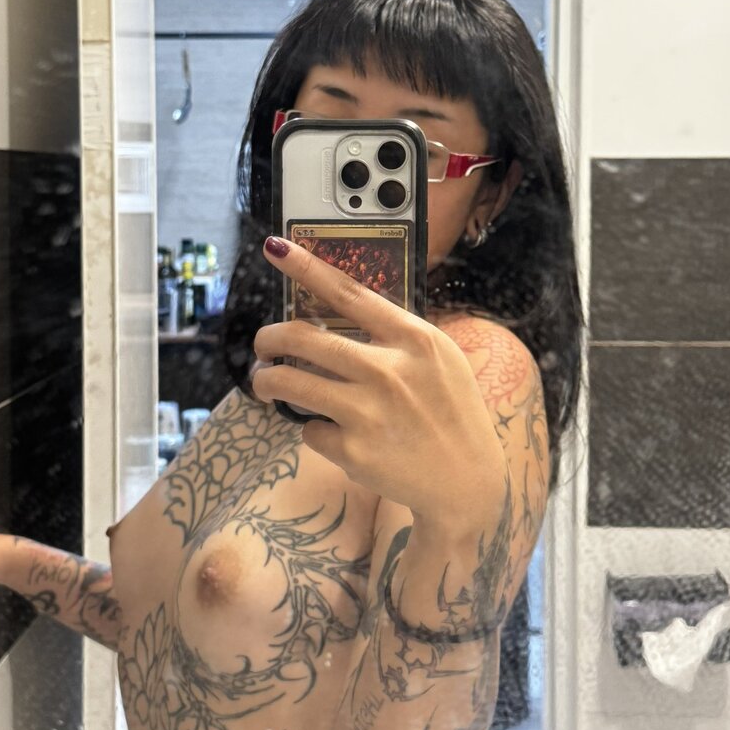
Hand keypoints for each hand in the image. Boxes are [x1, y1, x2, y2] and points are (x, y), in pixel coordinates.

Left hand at [252, 236, 507, 527]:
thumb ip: (395, 334)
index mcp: (413, 339)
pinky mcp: (353, 450)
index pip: (349, 293)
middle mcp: (388, 370)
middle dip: (268, 338)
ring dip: (267, 381)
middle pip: (302, 338)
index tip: (274, 248)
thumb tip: (339, 307)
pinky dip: (312, 428)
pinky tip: (332, 432)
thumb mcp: (439, 358)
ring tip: (267, 383)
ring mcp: (368, 412)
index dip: (306, 267)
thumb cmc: (452, 411)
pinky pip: (308, 428)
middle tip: (262, 345)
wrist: (467, 481)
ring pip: (289, 382)